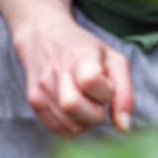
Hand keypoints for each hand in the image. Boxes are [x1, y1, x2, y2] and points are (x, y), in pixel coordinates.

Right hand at [0, 0, 133, 136]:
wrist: (38, 28)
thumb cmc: (83, 43)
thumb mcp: (111, 55)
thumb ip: (125, 90)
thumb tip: (125, 126)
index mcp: (80, 54)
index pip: (94, 83)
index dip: (105, 91)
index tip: (103, 82)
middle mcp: (59, 71)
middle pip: (81, 112)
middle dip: (96, 114)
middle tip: (97, 99)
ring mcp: (42, 86)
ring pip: (70, 125)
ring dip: (84, 122)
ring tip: (86, 102)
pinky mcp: (32, 98)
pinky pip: (57, 129)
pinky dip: (70, 127)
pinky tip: (73, 108)